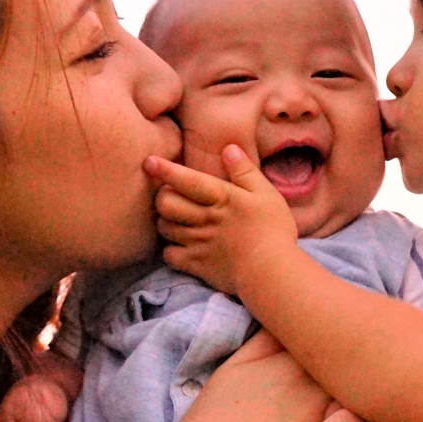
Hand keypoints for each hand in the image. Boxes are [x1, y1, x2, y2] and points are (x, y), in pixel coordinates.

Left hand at [147, 146, 297, 295]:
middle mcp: (204, 219)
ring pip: (165, 228)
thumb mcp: (266, 194)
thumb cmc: (273, 230)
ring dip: (165, 221)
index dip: (166, 170)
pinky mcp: (196, 265)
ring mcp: (198, 243)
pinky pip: (169, 255)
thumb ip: (245, 171)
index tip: (149, 162)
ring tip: (175, 219)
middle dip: (162, 197)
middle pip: (166, 204)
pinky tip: (179, 246)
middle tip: (170, 196)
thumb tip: (228, 148)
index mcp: (221, 198)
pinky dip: (170, 250)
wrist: (271, 272)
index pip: (188, 180)